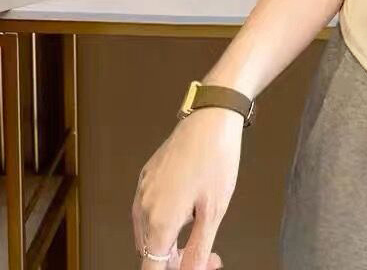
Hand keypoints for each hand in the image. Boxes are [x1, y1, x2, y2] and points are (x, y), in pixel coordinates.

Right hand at [132, 106, 244, 268]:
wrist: (211, 118)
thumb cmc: (216, 157)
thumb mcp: (214, 210)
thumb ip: (198, 249)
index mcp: (159, 220)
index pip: (152, 268)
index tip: (193, 267)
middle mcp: (144, 207)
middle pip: (151, 252)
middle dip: (177, 260)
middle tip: (210, 255)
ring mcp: (143, 190)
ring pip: (148, 232)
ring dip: (170, 241)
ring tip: (200, 229)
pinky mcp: (147, 176)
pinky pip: (149, 210)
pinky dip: (165, 219)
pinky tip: (188, 209)